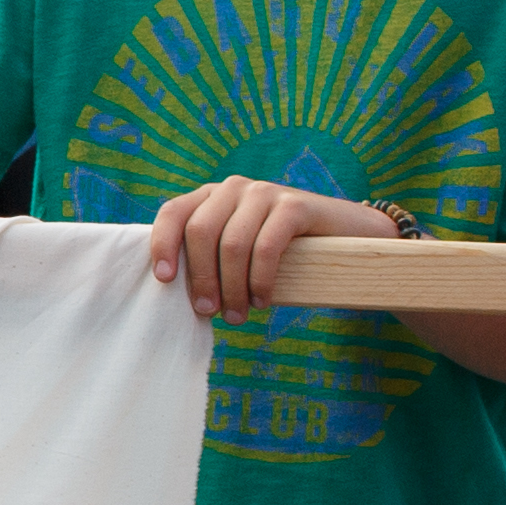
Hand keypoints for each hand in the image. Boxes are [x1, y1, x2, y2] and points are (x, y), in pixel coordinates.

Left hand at [145, 176, 395, 319]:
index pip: (173, 213)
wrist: (343, 235)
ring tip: (238, 316)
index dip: (163, 245)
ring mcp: (264, 192)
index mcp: (211, 197)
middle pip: (200, 232)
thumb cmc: (279, 252)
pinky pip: (266, 246)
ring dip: (232, 287)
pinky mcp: (295, 205)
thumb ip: (209, 260)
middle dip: (202, 278)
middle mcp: (233, 187)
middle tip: (210, 312)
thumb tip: (176, 295)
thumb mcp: (237, 251)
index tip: (164, 281)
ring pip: (232, 244)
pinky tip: (262, 301)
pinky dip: (260, 279)